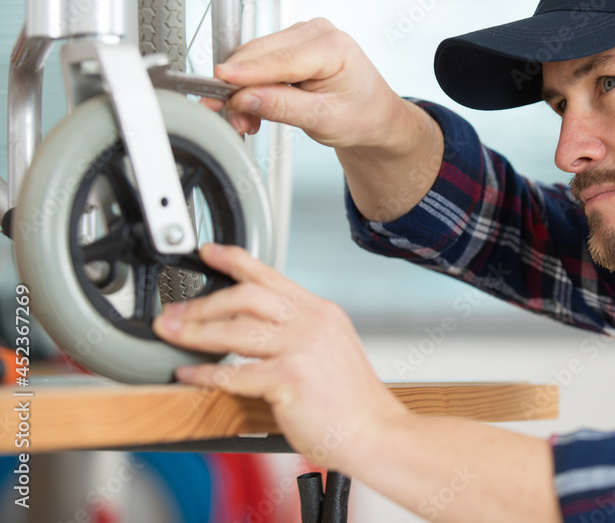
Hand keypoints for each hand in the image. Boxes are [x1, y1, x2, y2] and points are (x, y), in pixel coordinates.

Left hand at [152, 243, 408, 470]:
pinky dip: (205, 373)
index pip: (270, 275)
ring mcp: (302, 349)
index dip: (234, 260)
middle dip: (202, 303)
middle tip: (174, 311)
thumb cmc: (350, 399)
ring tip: (171, 334)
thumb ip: (296, 330)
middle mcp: (312, 323)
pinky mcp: (289, 379)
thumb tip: (247, 324)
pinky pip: (234, 373)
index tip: (207, 252)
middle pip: (246, 296)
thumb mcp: (330, 347)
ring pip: (234, 331)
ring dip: (194, 332)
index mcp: (321, 311)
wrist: (375, 431)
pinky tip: (189, 374)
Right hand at [206, 18, 407, 149]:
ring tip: (248, 120)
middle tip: (233, 119)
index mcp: (333, 47)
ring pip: (254, 57)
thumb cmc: (362, 115)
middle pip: (260, 54)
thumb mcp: (324, 119)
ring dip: (243, 89)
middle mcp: (317, 33)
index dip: (245, 73)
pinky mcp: (292, 45)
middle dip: (239, 88)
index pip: (280, 59)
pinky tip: (255, 107)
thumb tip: (245, 97)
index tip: (218, 83)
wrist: (374, 115)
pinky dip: (251, 84)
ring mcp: (303, 35)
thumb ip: (282, 107)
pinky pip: (260, 60)